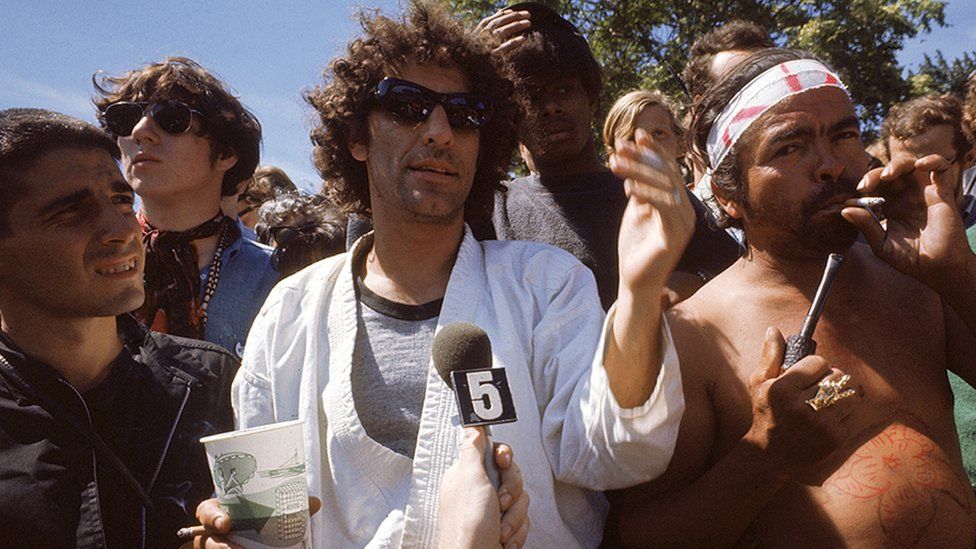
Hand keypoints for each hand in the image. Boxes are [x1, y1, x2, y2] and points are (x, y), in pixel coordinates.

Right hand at [191, 496, 320, 548]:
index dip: (211, 517)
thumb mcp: (266, 508)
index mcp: (220, 511)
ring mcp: (216, 546)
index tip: (225, 523)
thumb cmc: (256, 517)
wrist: (253, 534)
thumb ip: (288, 506)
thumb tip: (314, 502)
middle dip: (217, 546)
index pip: (205, 511)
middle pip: (204, 539)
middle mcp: (213, 532)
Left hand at [438, 427, 529, 548]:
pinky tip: (504, 541)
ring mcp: (493, 511)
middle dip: (512, 493)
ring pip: (521, 500)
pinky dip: (517, 532)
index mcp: (468, 475)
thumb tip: (472, 425)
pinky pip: (524, 521)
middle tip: (500, 503)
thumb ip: (473, 449)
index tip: (503, 463)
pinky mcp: (504, 528)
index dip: (504, 457)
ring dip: (514, 518)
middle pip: (513, 476)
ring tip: (500, 530)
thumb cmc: (467, 525)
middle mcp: (480, 491)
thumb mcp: (469, 478)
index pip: (495, 452)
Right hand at [475, 9, 530, 54]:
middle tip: (528, 15)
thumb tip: (506, 12)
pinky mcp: (492, 57)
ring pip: (502, 32)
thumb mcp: (481, 36)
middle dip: (514, 17)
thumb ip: (492, 23)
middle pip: (499, 23)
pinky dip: (513, 42)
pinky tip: (523, 39)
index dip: (507, 14)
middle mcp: (482, 36)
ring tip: (528, 23)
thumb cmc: (478, 51)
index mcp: (480, 30)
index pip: (495, 19)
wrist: (469, 68)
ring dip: (516, 26)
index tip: (519, 12)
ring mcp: (486, 46)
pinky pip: (504, 48)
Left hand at [610, 128, 695, 295]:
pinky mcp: (675, 237)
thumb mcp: (637, 209)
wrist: (635, 280)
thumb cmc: (636, 246)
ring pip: (664, 188)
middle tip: (620, 145)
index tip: (635, 135)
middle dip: (642, 157)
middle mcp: (686, 212)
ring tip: (615, 163)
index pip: (668, 170)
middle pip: (666, 175)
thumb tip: (636, 157)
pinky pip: (663, 208)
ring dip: (638, 172)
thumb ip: (641, 186)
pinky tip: (627, 187)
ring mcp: (684, 225)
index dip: (653, 151)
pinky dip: (646, 194)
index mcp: (679, 204)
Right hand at [744, 327, 856, 478]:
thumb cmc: (765, 413)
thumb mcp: (760, 384)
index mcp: (782, 390)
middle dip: (829, 379)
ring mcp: (820, 424)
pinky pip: (854, 412)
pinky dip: (846, 411)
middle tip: (817, 388)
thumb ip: (770, 356)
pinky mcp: (835, 438)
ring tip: (827, 400)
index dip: (815, 367)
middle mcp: (802, 406)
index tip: (807, 376)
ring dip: (841, 394)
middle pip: (837, 376)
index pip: (818, 362)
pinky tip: (831, 416)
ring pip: (850, 393)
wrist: (770, 455)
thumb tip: (774, 330)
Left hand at [842, 155, 973, 290]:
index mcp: (890, 206)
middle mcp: (906, 196)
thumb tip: (844, 210)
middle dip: (876, 174)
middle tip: (866, 185)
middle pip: (890, 173)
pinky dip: (932, 160)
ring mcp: (923, 193)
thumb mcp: (881, 244)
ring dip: (898, 165)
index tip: (856, 193)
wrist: (937, 269)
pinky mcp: (942, 193)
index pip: (875, 186)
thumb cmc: (910, 259)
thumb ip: (865, 226)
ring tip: (888, 175)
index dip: (865, 185)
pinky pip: (941, 168)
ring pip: (911, 165)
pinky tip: (921, 165)